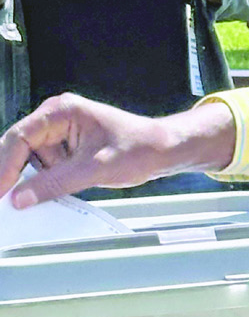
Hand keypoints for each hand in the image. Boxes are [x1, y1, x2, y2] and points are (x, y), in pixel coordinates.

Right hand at [0, 96, 236, 205]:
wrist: (163, 151)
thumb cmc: (138, 148)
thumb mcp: (95, 169)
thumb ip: (55, 183)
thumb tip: (20, 198)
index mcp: (61, 111)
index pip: (19, 138)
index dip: (3, 166)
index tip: (0, 191)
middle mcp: (55, 119)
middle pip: (17, 148)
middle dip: (9, 175)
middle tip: (3, 202)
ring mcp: (59, 135)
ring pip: (28, 162)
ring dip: (24, 182)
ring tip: (18, 205)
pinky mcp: (66, 151)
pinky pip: (44, 169)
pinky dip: (40, 184)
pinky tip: (37, 199)